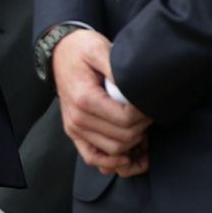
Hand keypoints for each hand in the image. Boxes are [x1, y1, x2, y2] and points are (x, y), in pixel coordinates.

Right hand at [52, 28, 150, 176]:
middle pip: (123, 139)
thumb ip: (116, 69)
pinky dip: (114, 163)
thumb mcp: (99, 49)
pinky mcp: (75, 134)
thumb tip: (135, 87)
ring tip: (143, 130)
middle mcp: (77, 119)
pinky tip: (130, 155)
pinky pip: (94, 159)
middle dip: (143, 129)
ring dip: (134, 147)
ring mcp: (75, 129)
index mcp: (84, 99)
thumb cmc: (81, 50)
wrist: (60, 53)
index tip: (151, 104)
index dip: (144, 114)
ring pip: (114, 152)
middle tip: (150, 114)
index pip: (125, 119)